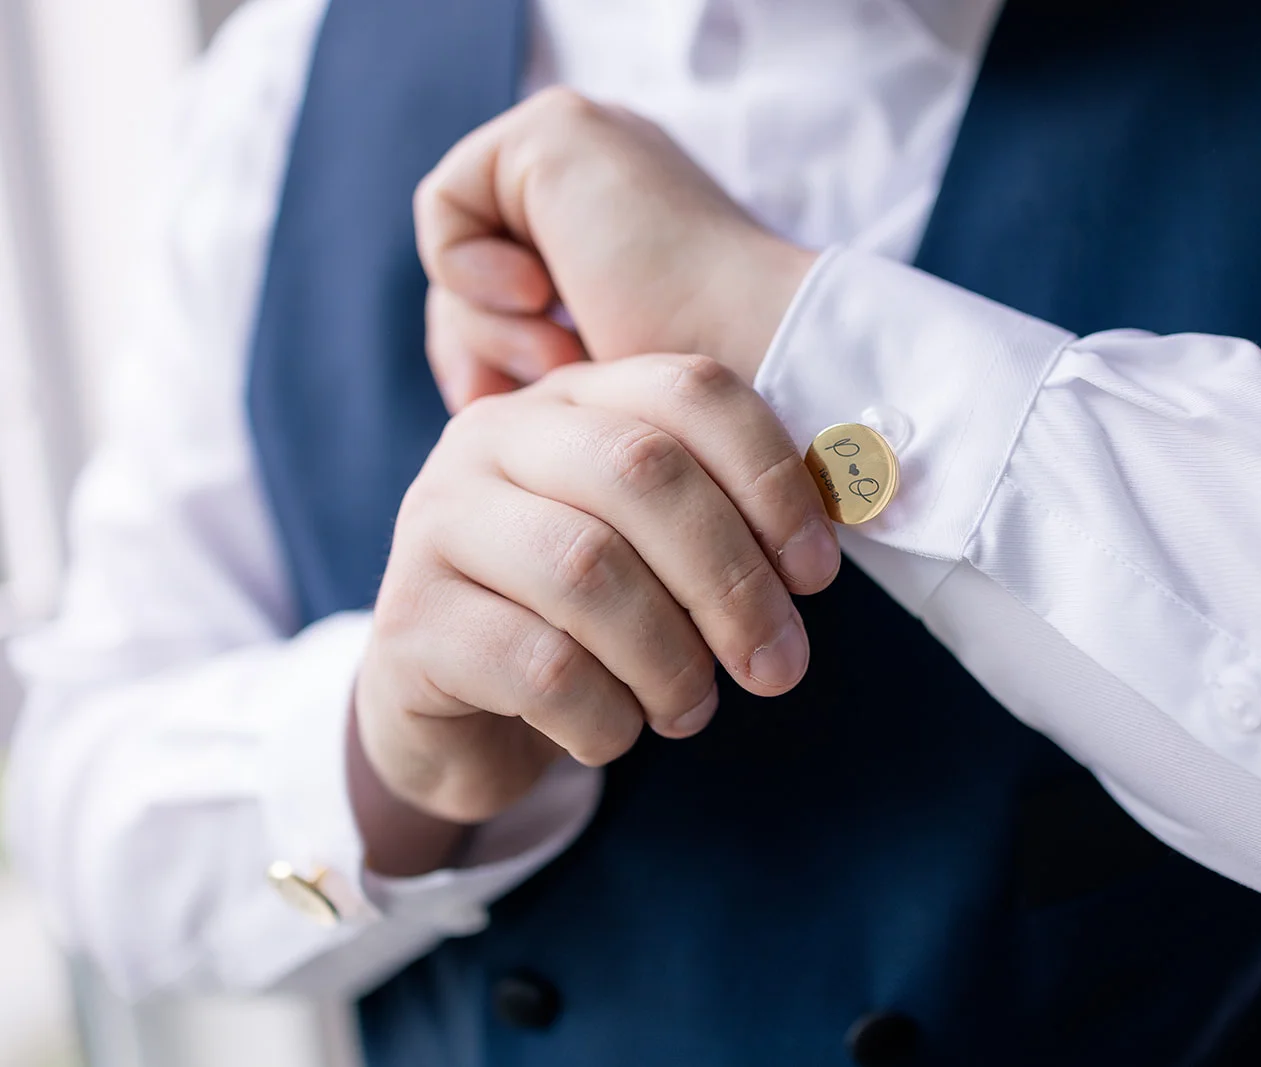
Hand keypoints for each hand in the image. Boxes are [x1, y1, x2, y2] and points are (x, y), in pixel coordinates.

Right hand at [351, 357, 840, 869]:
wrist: (456, 715)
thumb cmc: (584, 623)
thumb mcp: (657, 555)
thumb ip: (730, 519)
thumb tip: (847, 512)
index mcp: (572, 401)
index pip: (691, 390)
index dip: (773, 478)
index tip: (818, 575)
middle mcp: (492, 438)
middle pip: (642, 471)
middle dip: (732, 580)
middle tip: (777, 668)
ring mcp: (437, 523)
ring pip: (589, 571)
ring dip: (670, 660)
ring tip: (689, 708)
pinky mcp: (408, 622)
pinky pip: (538, 666)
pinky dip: (605, 716)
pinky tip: (612, 734)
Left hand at [413, 87, 816, 408]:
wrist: (756, 362)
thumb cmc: (698, 409)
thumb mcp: (598, 388)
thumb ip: (538, 363)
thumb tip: (469, 388)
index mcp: (622, 227)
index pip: (504, 287)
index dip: (490, 356)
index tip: (511, 410)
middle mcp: (600, 176)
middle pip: (471, 270)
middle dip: (479, 346)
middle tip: (518, 396)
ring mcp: (582, 144)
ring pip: (457, 250)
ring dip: (489, 326)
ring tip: (558, 357)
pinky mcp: (555, 129)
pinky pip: (445, 206)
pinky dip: (470, 273)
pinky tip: (541, 296)